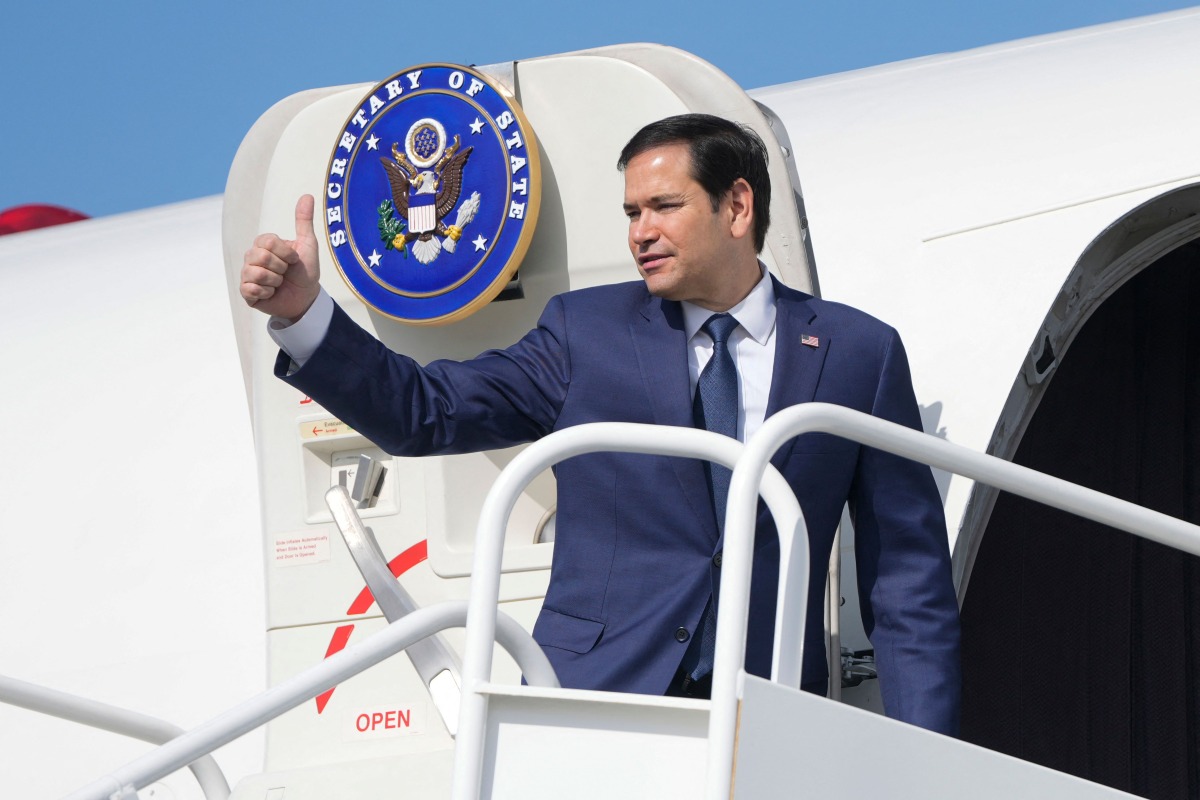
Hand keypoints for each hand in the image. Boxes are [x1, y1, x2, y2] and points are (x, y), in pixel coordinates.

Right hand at [240, 195, 320, 321]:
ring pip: (257, 274)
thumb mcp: (308, 244)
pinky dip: (267, 293)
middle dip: (281, 268)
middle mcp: (251, 257)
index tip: (293, 259)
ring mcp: (247, 274)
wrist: (306, 297)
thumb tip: (308, 195)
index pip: (268, 242)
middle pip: (261, 257)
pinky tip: (271, 293)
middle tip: (286, 273)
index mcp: (263, 244)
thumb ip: (304, 220)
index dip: (286, 253)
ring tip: (279, 283)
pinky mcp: (246, 292)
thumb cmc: (305, 271)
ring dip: (276, 282)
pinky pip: (251, 289)